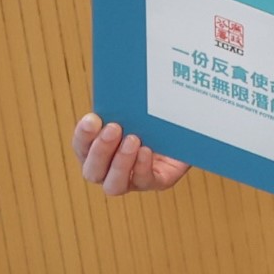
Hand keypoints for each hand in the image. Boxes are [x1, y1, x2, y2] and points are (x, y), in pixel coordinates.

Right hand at [71, 113, 191, 198]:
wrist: (192, 125)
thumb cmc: (158, 114)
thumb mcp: (140, 107)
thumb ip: (124, 105)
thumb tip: (116, 89)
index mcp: (99, 149)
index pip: (82, 147)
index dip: (83, 136)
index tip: (92, 119)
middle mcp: (110, 169)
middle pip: (92, 171)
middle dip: (100, 150)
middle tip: (113, 128)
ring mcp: (132, 180)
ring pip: (113, 185)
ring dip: (120, 163)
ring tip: (133, 140)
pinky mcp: (157, 182)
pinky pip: (145, 181)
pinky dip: (142, 167)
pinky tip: (146, 151)